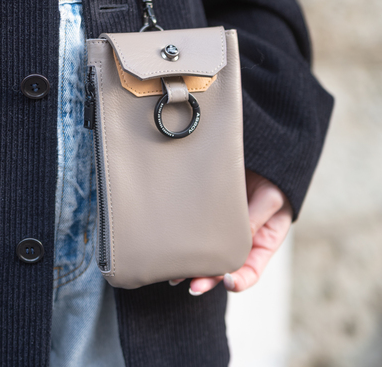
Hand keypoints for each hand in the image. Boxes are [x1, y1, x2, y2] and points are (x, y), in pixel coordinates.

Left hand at [169, 170, 292, 294]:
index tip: (227, 281)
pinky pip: (195, 233)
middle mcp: (239, 241)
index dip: (240, 281)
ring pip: (206, 254)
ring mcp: (220, 229)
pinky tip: (174, 249)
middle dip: (208, 280)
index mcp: (261, 243)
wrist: (257, 157)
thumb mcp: (270, 198)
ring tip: (176, 277)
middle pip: (223, 268)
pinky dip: (185, 243)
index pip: (250, 271)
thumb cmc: (270, 179)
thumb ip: (256, 219)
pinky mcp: (204, 216)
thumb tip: (240, 241)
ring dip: (192, 267)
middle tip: (194, 287)